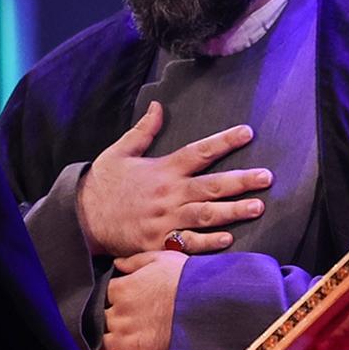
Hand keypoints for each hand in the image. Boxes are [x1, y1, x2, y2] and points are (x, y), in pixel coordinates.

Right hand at [77, 103, 269, 256]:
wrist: (82, 218)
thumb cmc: (102, 184)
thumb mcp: (119, 152)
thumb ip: (143, 131)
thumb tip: (157, 106)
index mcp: (162, 170)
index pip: (199, 151)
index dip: (224, 141)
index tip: (247, 133)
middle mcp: (169, 194)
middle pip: (212, 185)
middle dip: (242, 181)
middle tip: (267, 178)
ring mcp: (166, 220)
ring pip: (206, 214)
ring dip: (233, 211)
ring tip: (258, 207)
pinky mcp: (159, 242)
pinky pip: (189, 243)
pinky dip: (209, 242)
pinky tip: (229, 239)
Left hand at [93, 250, 186, 349]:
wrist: (209, 303)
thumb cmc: (188, 279)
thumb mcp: (161, 258)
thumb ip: (134, 261)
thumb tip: (117, 262)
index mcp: (121, 289)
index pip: (100, 296)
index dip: (100, 302)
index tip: (99, 306)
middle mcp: (117, 314)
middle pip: (95, 322)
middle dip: (92, 327)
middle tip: (85, 332)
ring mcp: (124, 338)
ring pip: (97, 348)